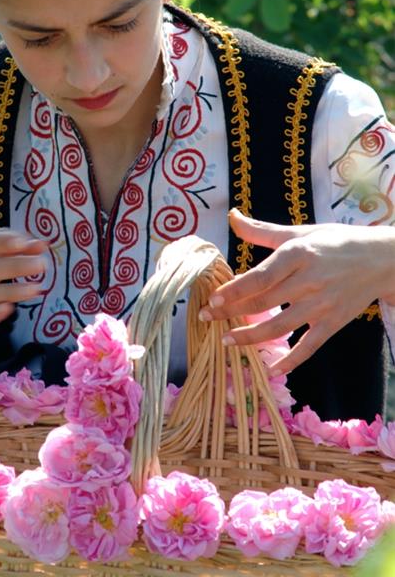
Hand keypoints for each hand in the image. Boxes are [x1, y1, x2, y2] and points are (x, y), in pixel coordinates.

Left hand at [199, 209, 394, 374]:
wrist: (381, 259)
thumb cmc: (334, 242)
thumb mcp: (299, 233)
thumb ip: (262, 230)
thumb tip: (232, 215)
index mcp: (298, 254)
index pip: (260, 277)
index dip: (234, 290)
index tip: (212, 299)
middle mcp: (310, 280)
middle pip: (264, 302)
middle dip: (231, 312)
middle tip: (206, 317)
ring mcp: (323, 304)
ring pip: (281, 327)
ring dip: (250, 337)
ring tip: (226, 340)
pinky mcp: (334, 322)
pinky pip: (309, 346)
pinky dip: (291, 361)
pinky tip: (271, 369)